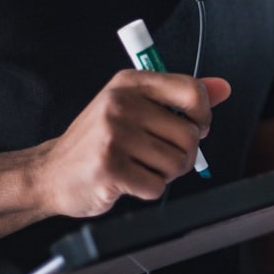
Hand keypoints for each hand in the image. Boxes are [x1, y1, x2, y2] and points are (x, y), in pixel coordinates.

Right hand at [35, 69, 230, 218]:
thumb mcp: (135, 107)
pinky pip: (157, 187)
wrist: (51, 172)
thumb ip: (180, 98)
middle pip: (191, 135)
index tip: (193, 126)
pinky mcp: (109, 168)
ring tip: (139, 167)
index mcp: (130, 83)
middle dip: (183, 153)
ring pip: (178, 163)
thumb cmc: (98, 141)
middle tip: (157, 156)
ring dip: (165, 173)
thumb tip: (223, 88)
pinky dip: (147, 190)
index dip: (203, 116)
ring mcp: (113, 136)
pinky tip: (127, 181)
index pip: (192, 91)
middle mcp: (120, 104)